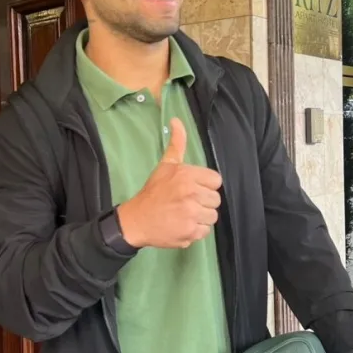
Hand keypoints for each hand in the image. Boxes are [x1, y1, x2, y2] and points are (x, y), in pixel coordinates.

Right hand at [117, 118, 222, 248]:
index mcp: (187, 176)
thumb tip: (176, 120)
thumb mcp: (165, 165)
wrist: (136, 220)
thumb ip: (176, 143)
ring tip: (184, 214)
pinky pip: (205, 231)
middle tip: (186, 203)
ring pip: (212, 216)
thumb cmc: (153, 192)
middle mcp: (191, 194)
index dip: (205, 186)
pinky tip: (182, 225)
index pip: (215, 181)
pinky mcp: (191, 232)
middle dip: (203, 202)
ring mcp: (192, 214)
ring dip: (201, 217)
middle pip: (215, 200)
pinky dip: (195, 231)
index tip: (192, 189)